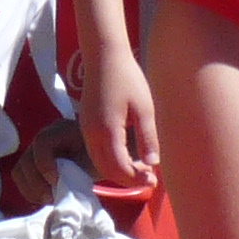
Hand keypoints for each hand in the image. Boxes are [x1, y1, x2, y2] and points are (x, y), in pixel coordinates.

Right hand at [80, 44, 161, 192]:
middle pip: (106, 169)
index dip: (135, 179)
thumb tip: (152, 163)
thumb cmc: (128, 80)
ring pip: (99, 162)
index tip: (153, 180)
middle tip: (150, 180)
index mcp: (107, 130)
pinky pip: (95, 152)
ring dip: (119, 171)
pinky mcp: (85, 124)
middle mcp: (91, 133)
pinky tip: (129, 158)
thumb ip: (147, 138)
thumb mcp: (144, 110)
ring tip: (142, 171)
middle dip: (127, 179)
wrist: (104, 58)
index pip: (119, 167)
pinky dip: (110, 161)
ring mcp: (85, 129)